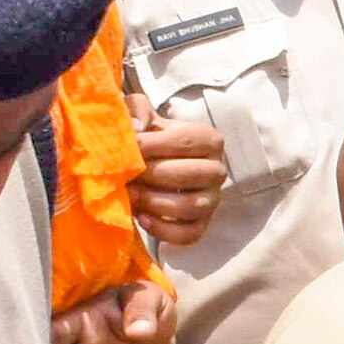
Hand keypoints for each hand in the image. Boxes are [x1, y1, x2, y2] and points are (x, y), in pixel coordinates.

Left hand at [130, 112, 227, 251]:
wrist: (156, 166)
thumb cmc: (152, 140)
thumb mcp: (145, 117)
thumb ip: (138, 109)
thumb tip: (136, 128)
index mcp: (209, 139)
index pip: (186, 141)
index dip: (154, 144)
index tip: (129, 146)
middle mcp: (217, 170)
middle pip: (190, 174)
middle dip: (152, 175)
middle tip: (126, 174)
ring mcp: (212, 200)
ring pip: (192, 206)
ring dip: (156, 202)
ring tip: (131, 195)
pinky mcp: (202, 225)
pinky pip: (189, 234)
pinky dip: (163, 230)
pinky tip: (142, 218)